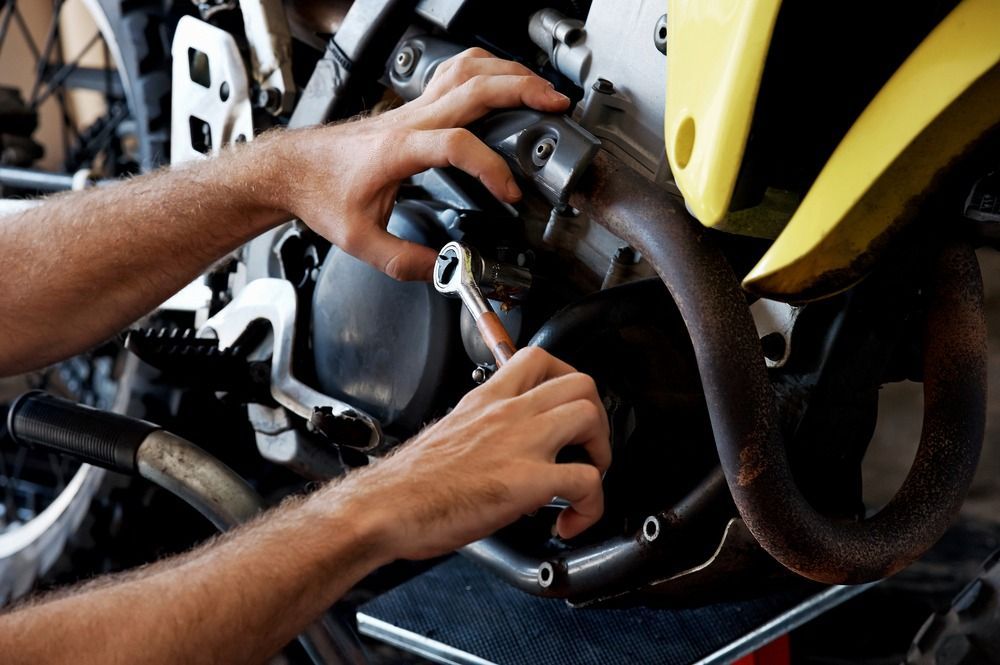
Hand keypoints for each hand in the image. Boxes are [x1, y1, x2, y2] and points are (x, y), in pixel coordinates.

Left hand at [270, 49, 569, 280]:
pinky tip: (501, 81)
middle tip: (555, 105)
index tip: (508, 192)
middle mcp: (410, 120)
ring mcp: (412, 108)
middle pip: (474, 88)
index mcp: (400, 149)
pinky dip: (485, 71)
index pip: (458, 145)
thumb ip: (405, 262)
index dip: (491, 168)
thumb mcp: (361, 241)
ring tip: (539, 86)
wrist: (292, 169)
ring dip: (507, 72)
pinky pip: (453, 74)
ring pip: (466, 70)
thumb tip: (444, 270)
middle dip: (521, 91)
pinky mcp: (412, 109)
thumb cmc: (321, 194)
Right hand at [331, 348, 610, 561]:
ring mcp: (520, 443)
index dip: (566, 379)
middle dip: (597, 416)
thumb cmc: (406, 482)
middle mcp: (507, 413)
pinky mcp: (526, 481)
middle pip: (580, 381)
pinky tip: (571, 521)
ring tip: (587, 478)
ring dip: (601, 452)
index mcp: (486, 400)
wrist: (384, 507)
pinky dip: (591, 505)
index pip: (536, 359)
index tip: (565, 408)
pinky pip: (586, 481)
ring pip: (590, 416)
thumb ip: (481, 432)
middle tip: (586, 447)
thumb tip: (500, 453)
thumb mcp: (447, 434)